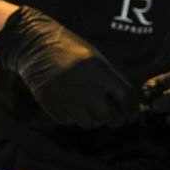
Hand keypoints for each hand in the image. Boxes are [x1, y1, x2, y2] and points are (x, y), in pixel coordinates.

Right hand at [0, 7, 137, 127]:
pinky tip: (70, 102)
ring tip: (89, 106)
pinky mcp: (54, 108)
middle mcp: (88, 90)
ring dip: (94, 119)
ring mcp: (70, 101)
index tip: (131, 115)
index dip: (132, 111)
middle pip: (111, 118)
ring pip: (91, 123)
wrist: (36, 46)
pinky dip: (74, 116)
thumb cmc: (70, 49)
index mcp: (101, 73)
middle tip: (115, 117)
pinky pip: (71, 121)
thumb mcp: (96, 59)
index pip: (127, 100)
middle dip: (116, 120)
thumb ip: (111, 80)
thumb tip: (127, 101)